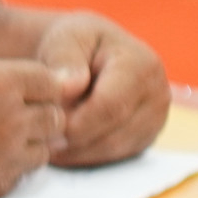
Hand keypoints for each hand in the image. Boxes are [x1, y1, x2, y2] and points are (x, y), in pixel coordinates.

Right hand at [0, 52, 70, 197]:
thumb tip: (3, 73)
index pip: (51, 80)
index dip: (38, 81)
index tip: (23, 85)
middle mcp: (10, 120)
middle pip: (55, 115)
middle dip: (38, 110)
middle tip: (10, 109)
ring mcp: (5, 157)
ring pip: (45, 148)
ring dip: (29, 139)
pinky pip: (22, 173)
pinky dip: (11, 164)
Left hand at [30, 10, 169, 166]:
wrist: (89, 52)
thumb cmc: (74, 44)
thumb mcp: (64, 40)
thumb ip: (64, 60)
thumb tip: (71, 85)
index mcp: (143, 66)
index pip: (111, 106)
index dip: (77, 123)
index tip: (45, 128)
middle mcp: (158, 94)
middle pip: (115, 133)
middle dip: (74, 141)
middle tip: (39, 142)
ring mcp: (156, 118)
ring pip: (115, 149)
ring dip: (78, 152)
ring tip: (44, 145)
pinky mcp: (146, 136)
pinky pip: (116, 156)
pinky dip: (86, 156)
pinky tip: (60, 149)